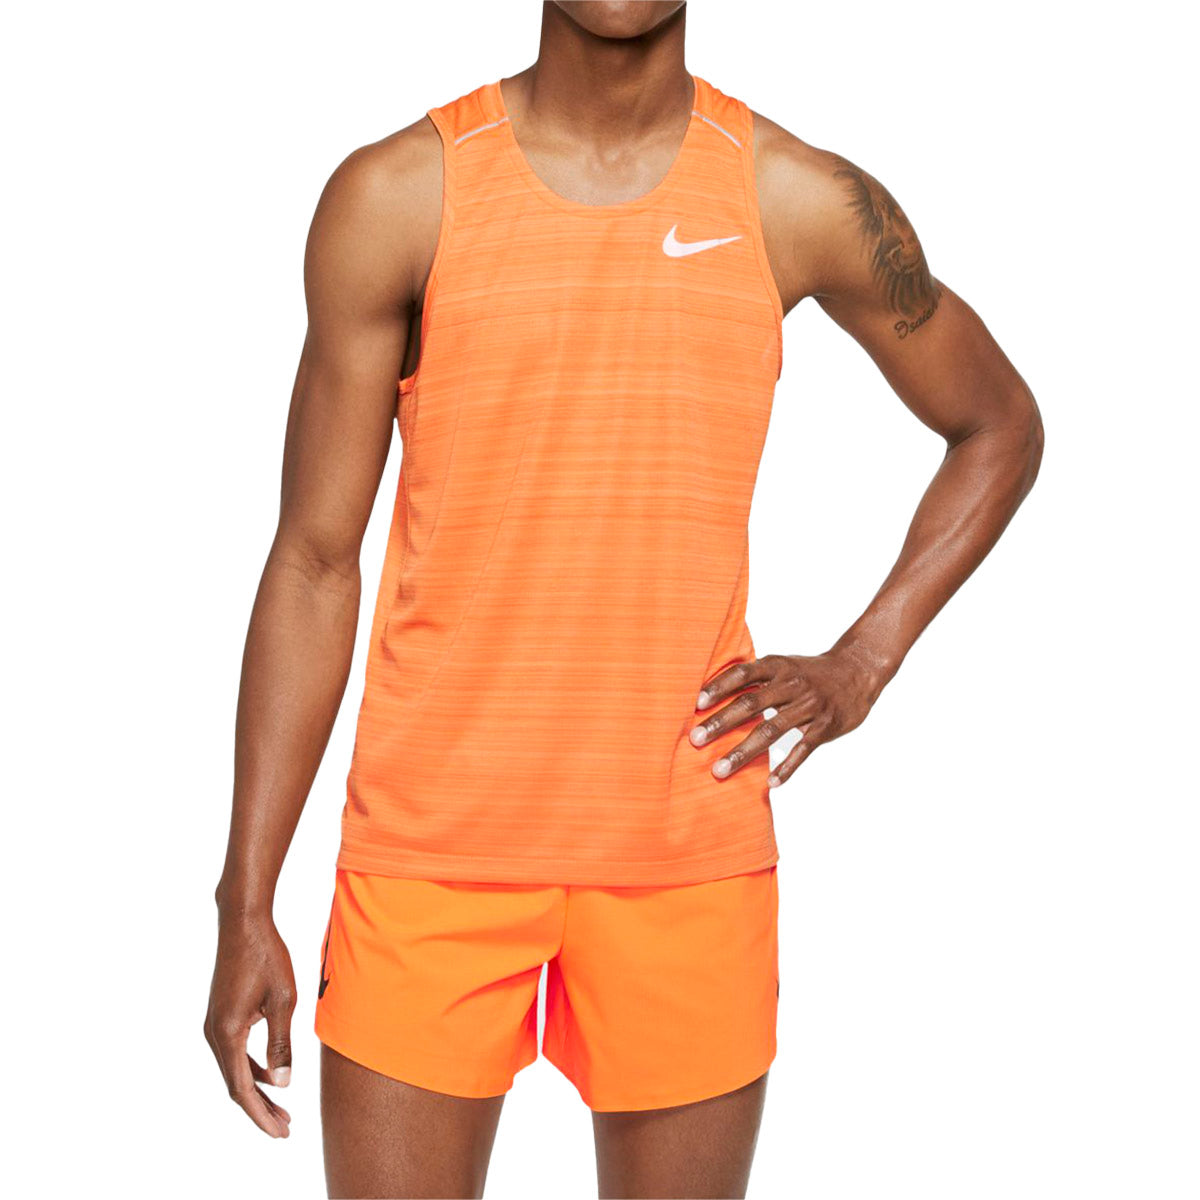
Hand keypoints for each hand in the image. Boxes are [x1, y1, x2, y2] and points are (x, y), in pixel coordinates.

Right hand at [204, 911, 295, 1137]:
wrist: (243, 923)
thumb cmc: (266, 956)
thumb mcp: (282, 1000)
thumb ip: (280, 1044)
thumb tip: (283, 1085)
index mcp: (227, 1033)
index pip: (242, 1089)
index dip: (261, 1115)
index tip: (281, 1133)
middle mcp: (213, 1033)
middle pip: (235, 1085)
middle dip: (260, 1110)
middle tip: (285, 1129)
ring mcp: (213, 1025)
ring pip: (234, 1070)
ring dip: (257, 1091)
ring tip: (282, 1110)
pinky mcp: (220, 1015)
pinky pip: (234, 1053)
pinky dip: (251, 1069)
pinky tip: (271, 1076)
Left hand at [690, 649, 888, 786]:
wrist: (858, 671)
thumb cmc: (810, 672)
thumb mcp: (783, 665)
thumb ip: (754, 678)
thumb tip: (713, 693)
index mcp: (777, 666)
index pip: (742, 674)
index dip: (718, 687)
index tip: (696, 704)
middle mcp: (792, 684)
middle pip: (751, 703)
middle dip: (721, 723)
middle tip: (695, 740)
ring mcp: (810, 706)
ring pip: (772, 730)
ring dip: (743, 751)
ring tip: (720, 769)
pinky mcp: (826, 726)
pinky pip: (804, 749)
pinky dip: (787, 767)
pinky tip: (771, 782)